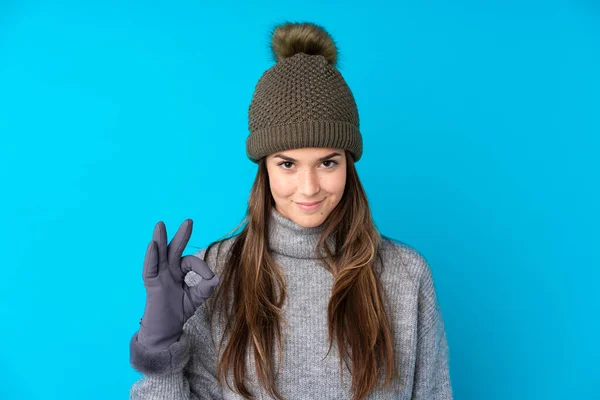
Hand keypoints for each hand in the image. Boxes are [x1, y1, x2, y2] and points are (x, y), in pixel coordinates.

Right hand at [137, 219, 218, 350]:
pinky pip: (150, 269)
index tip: (209, 278)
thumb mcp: (195, 299)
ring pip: (159, 255)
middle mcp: (168, 271)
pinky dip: (151, 257)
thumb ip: (205, 288)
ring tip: (160, 224)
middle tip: (189, 221)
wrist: (165, 332)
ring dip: (160, 239)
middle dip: (181, 235)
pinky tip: (153, 245)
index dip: (202, 268)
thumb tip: (215, 278)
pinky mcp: (151, 285)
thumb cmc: (178, 313)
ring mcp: (159, 277)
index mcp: (179, 272)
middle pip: (174, 249)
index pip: (190, 262)